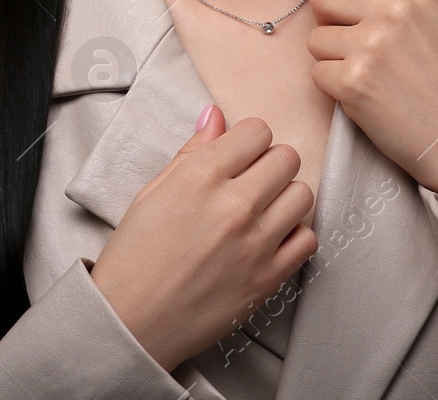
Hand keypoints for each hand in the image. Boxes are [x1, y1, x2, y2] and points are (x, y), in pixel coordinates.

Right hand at [87, 105, 317, 370]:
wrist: (130, 322)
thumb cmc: (134, 258)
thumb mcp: (152, 193)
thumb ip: (191, 152)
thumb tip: (215, 116)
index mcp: (201, 177)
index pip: (257, 131)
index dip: (248, 140)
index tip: (239, 155)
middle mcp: (234, 205)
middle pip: (287, 158)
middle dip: (270, 164)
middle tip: (251, 182)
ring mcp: (256, 243)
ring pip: (303, 195)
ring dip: (285, 198)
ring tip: (262, 211)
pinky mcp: (269, 278)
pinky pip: (307, 240)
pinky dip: (294, 236)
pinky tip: (270, 239)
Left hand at [308, 0, 437, 221]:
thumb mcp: (435, 20)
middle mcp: (397, 9)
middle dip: (327, 20)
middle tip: (348, 43)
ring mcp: (373, 44)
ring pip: (316, 38)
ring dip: (331, 59)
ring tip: (368, 76)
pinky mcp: (353, 80)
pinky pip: (317, 73)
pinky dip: (333, 88)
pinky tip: (365, 97)